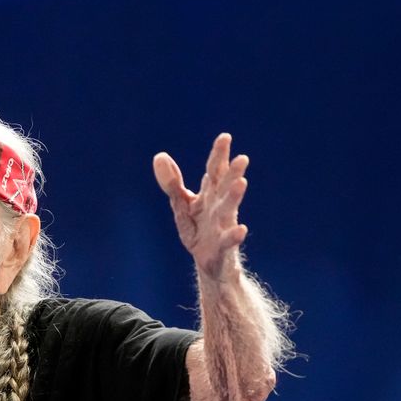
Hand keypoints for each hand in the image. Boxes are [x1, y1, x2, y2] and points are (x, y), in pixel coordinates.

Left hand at [153, 133, 248, 280]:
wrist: (210, 264)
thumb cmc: (199, 231)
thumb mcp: (182, 206)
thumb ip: (172, 183)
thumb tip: (159, 156)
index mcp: (210, 195)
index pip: (214, 171)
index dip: (219, 155)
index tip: (225, 137)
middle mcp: (219, 207)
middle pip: (225, 187)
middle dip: (232, 173)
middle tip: (241, 158)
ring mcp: (222, 226)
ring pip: (229, 209)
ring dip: (234, 196)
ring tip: (242, 183)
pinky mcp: (222, 247)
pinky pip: (228, 240)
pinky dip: (235, 235)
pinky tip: (241, 230)